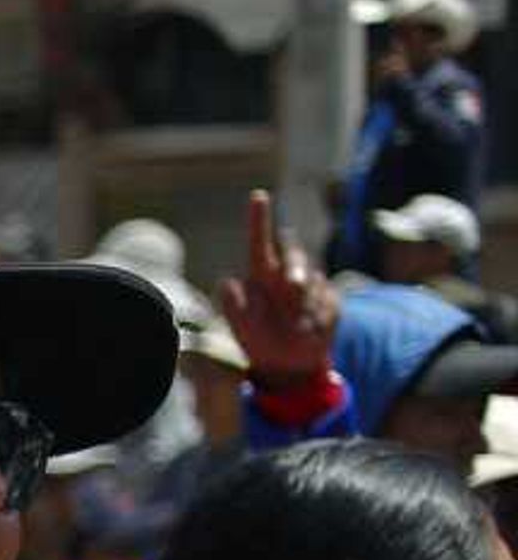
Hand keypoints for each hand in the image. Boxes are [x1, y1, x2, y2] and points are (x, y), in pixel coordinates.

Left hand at [216, 186, 337, 389]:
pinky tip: (309, 329)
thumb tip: (229, 281)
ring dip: (304, 304)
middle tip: (294, 286)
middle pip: (294, 254)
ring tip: (296, 327)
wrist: (288, 364)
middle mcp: (286, 275)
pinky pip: (327, 300)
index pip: (260, 242)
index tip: (258, 196)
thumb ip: (233, 306)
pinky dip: (318, 317)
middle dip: (296, 266)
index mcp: (261, 276)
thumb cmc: (258, 341)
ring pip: (312, 281)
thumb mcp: (239, 327)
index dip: (259, 219)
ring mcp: (311, 286)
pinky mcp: (330, 299)